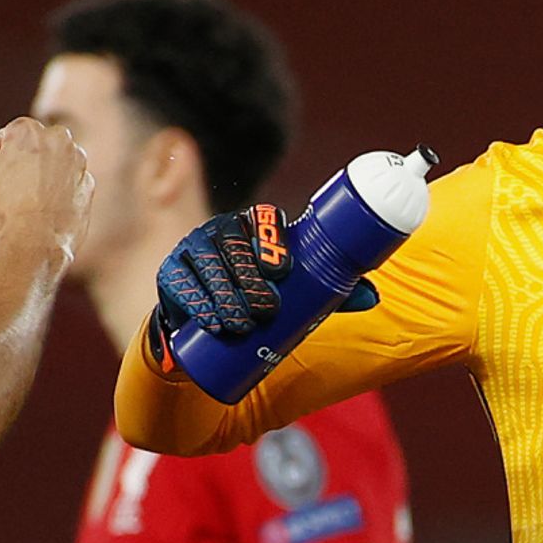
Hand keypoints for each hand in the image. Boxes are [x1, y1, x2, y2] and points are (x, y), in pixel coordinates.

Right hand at [0, 117, 92, 255]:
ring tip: (28, 205)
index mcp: (28, 130)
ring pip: (50, 165)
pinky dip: (57, 194)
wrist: (34, 248)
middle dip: (20, 164)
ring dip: (40, 178)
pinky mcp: (88, 186)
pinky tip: (45, 213)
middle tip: (11, 194)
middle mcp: (59, 139)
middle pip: (30, 148)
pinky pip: (67, 185)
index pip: (3, 139)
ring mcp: (78, 163)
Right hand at [147, 204, 376, 361]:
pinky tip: (211, 320)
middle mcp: (221, 230)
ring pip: (208, 264)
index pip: (262, 218)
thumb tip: (371, 296)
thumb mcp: (294, 292)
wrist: (210, 322)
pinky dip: (197, 302)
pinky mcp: (170, 273)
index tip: (283, 270)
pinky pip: (181, 283)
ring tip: (242, 324)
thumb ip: (329, 292)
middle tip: (267, 311)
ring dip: (224, 294)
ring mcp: (192, 248)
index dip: (272, 239)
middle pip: (233, 243)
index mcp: (254, 225)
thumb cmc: (259, 298)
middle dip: (249, 278)